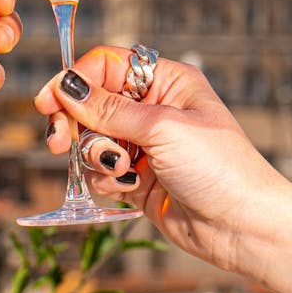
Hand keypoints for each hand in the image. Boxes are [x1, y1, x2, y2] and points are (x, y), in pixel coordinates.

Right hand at [34, 48, 289, 270]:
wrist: (242, 227)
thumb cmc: (219, 167)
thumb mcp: (161, 128)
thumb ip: (108, 109)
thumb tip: (65, 86)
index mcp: (166, 81)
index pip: (107, 65)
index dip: (75, 80)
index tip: (49, 102)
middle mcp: (153, 109)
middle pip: (91, 102)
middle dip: (75, 122)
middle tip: (60, 142)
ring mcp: (144, 145)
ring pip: (91, 138)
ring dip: (95, 156)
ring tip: (119, 170)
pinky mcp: (136, 178)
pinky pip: (99, 170)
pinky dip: (105, 179)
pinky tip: (127, 188)